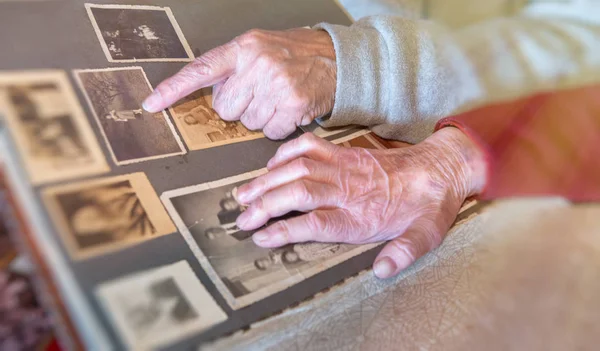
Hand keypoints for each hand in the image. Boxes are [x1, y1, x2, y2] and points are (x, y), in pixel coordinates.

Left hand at [143, 28, 336, 139]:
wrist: (336, 59)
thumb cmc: (295, 55)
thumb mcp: (260, 47)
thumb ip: (233, 67)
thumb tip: (212, 100)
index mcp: (243, 48)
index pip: (200, 70)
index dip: (173, 89)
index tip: (151, 104)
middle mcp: (257, 64)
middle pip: (225, 109)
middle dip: (240, 107)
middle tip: (261, 92)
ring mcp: (276, 85)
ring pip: (248, 123)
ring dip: (262, 117)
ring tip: (279, 98)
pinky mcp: (293, 105)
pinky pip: (270, 132)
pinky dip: (279, 127)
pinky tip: (289, 109)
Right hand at [234, 129, 486, 278]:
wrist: (439, 169)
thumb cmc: (427, 206)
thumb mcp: (426, 235)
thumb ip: (404, 252)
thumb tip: (382, 271)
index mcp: (362, 215)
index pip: (316, 222)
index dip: (286, 230)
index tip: (262, 237)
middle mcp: (347, 189)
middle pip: (299, 194)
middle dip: (266, 205)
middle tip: (242, 218)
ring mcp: (344, 166)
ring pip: (298, 168)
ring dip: (268, 180)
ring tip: (243, 194)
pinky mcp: (344, 152)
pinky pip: (309, 145)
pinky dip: (287, 152)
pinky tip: (271, 165)